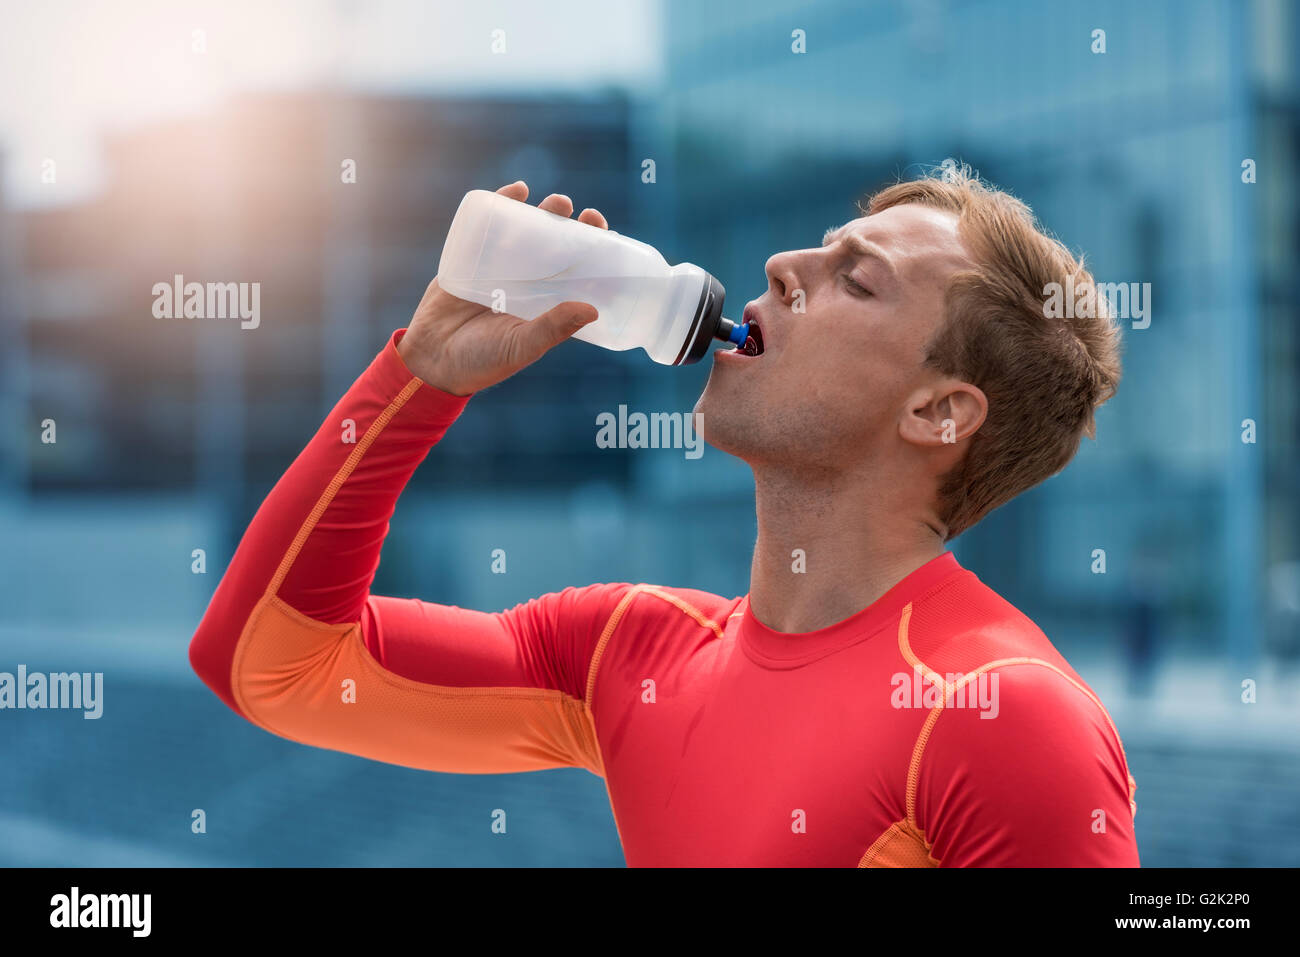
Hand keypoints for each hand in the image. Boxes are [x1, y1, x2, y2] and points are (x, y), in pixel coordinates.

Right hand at [397, 181, 610, 395]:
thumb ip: (552, 328)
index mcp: (545, 304)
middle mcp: (527, 282)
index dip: (595, 255)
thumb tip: (592, 309)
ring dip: (545, 212)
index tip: (609, 239)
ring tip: (559, 203)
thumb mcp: (521, 346)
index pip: (577, 273)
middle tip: (587, 216)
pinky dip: (504, 203)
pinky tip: (518, 190)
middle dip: (574, 227)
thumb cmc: (482, 361)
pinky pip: (490, 225)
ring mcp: (499, 267)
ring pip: (527, 231)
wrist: (431, 359)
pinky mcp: (471, 256)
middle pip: (556, 246)